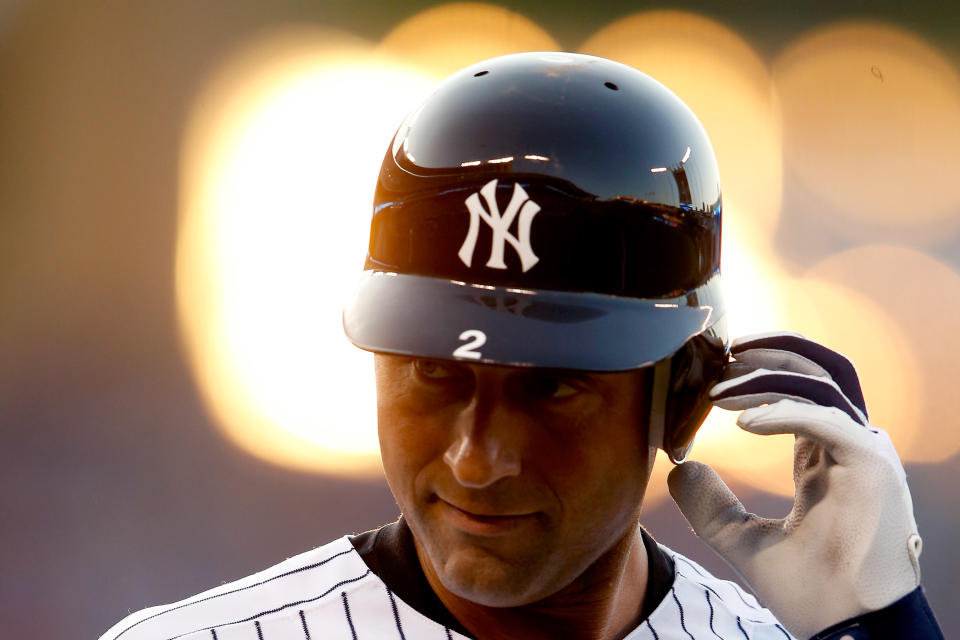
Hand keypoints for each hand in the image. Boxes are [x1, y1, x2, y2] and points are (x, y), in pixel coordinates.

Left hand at [667, 332, 921, 639]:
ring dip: (768, 375)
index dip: (760, 373)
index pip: (800, 392)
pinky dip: (784, 410)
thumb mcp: (741, 539)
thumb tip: (679, 467)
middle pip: (819, 370)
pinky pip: (827, 418)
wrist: (845, 629)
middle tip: (721, 350)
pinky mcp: (873, 466)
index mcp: (827, 458)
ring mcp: (866, 453)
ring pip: (823, 383)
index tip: (715, 368)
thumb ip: (710, 504)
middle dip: (771, 351)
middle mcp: (851, 447)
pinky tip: (742, 421)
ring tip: (719, 386)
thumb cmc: (809, 589)